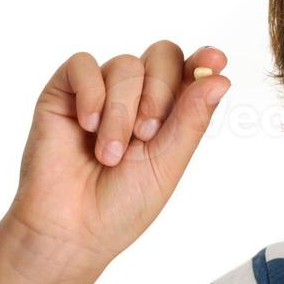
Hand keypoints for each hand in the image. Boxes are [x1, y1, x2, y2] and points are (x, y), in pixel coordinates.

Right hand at [6, 41, 231, 266]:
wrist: (71, 228)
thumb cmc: (121, 205)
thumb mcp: (167, 164)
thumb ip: (191, 119)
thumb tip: (221, 78)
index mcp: (168, 113)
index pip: (191, 71)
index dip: (204, 60)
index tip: (215, 59)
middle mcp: (136, 96)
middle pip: (163, 56)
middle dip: (160, 93)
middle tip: (146, 135)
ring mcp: (100, 91)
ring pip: (126, 64)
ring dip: (121, 111)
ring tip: (109, 154)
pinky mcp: (63, 92)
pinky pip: (82, 64)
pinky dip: (91, 94)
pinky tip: (87, 126)